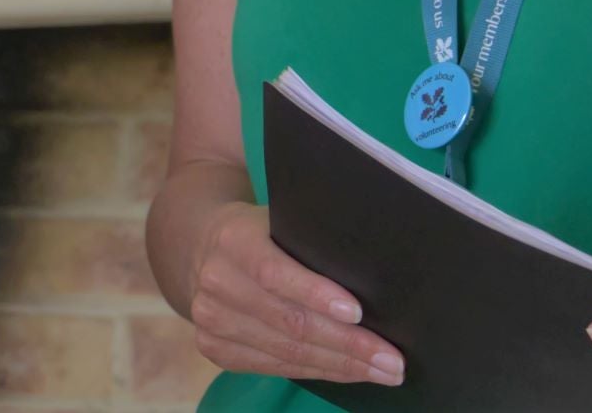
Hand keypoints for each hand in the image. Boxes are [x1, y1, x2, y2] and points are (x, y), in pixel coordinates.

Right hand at [184, 200, 403, 386]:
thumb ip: (311, 240)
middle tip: (392, 360)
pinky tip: (349, 373)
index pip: (274, 272)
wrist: (199, 247)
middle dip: (347, 345)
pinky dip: (318, 372)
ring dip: (340, 366)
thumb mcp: (278, 219)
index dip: (317, 294)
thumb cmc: (261, 231)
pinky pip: (275, 367)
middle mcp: (216, 283)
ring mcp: (211, 321)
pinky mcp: (215, 349)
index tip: (359, 313)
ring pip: (286, 352)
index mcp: (233, 240)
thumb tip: (374, 274)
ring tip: (382, 372)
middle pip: (289, 322)